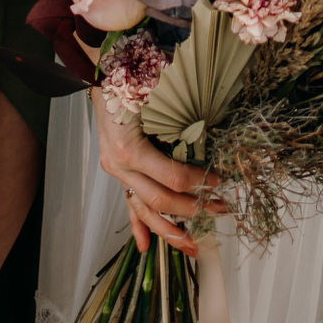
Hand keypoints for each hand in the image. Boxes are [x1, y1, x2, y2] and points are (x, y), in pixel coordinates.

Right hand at [91, 88, 226, 256]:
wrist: (102, 75)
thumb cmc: (130, 79)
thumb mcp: (156, 96)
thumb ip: (178, 117)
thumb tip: (210, 133)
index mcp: (130, 149)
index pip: (171, 177)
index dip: (198, 182)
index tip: (220, 182)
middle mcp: (120, 166)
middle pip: (159, 199)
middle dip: (192, 210)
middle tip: (220, 210)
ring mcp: (116, 171)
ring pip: (143, 209)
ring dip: (168, 230)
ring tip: (191, 246)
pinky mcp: (116, 172)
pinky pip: (128, 203)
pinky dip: (137, 225)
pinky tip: (144, 247)